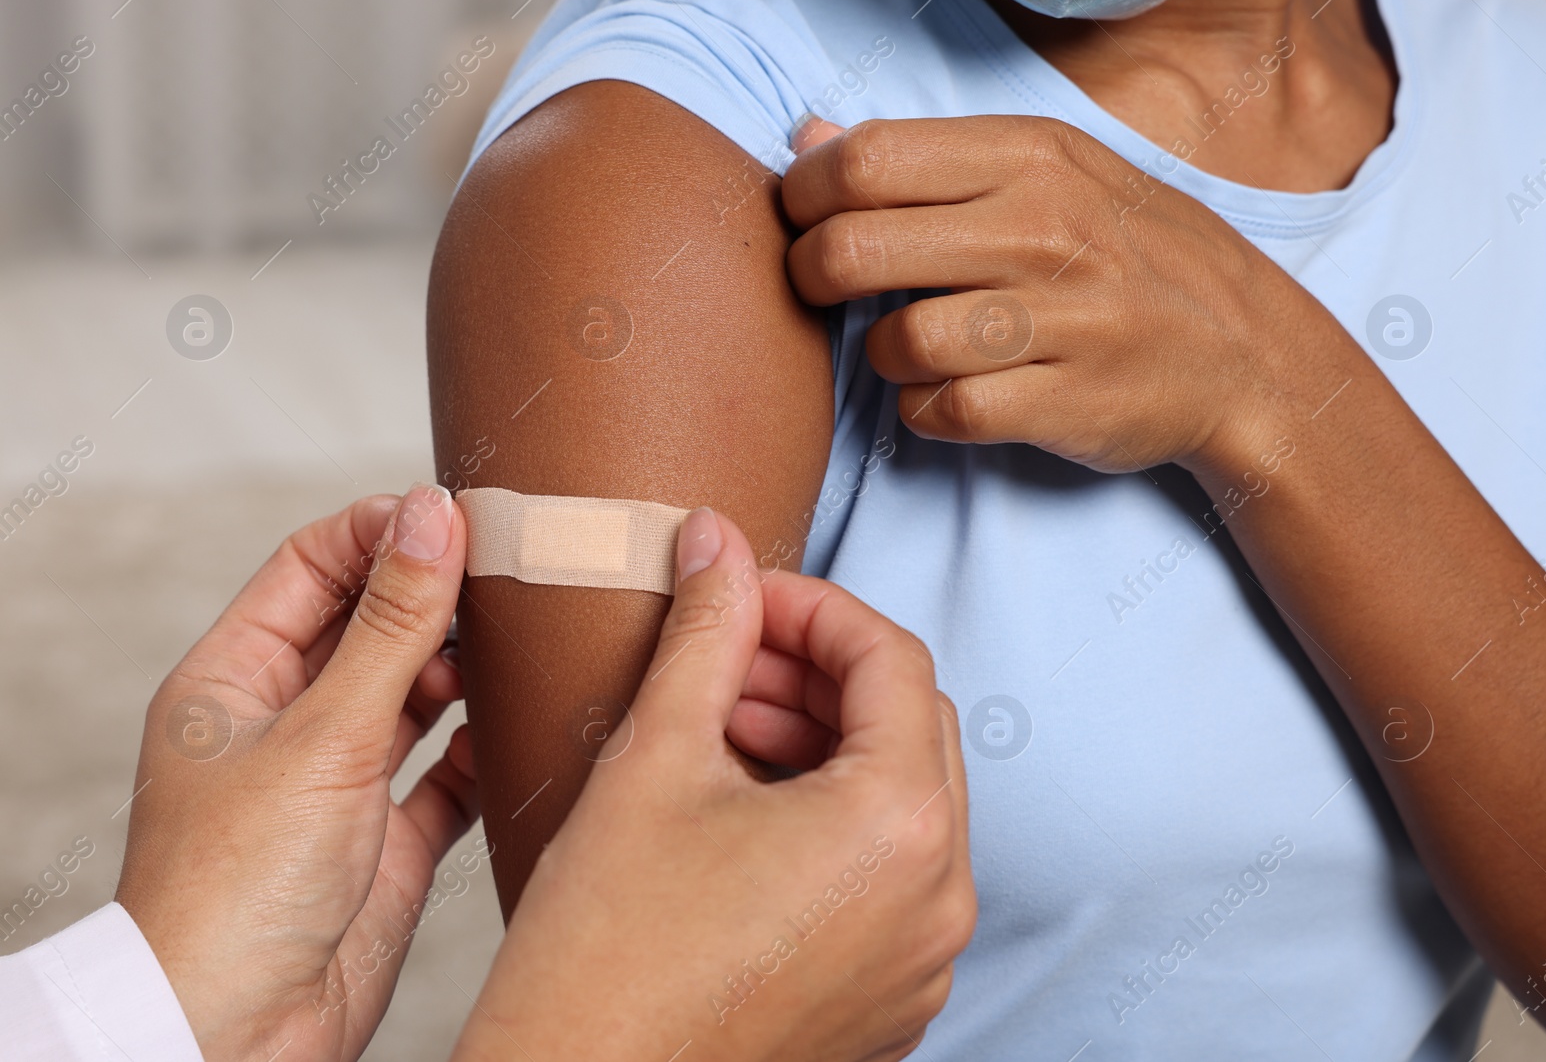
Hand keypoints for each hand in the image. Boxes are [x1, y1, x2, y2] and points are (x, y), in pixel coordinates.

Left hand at [116, 486, 477, 1060]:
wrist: (241, 1034)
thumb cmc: (238, 888)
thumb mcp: (325, 735)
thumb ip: (391, 625)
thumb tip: (432, 517)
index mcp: (235, 680)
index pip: (312, 567)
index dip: (382, 532)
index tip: (458, 516)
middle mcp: (286, 722)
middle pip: (370, 624)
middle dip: (436, 594)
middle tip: (513, 568)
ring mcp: (338, 781)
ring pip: (414, 695)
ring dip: (465, 668)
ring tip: (523, 640)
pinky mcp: (387, 840)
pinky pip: (447, 773)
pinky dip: (483, 748)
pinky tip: (518, 728)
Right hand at [453, 509, 974, 1061]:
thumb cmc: (606, 954)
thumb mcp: (655, 757)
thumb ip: (705, 632)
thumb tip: (717, 547)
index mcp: (899, 827)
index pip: (892, 661)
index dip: (814, 609)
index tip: (747, 596)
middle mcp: (937, 899)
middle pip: (909, 729)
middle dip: (820, 675)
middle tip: (732, 658)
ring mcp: (920, 959)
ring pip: (900, 804)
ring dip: (824, 747)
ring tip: (726, 727)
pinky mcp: (889, 999)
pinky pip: (887, 878)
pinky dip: (832, 824)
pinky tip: (745, 810)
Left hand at [783, 115, 1348, 475]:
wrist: (1247, 351)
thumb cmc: (1127, 252)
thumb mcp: (1049, 171)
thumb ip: (927, 158)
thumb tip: (806, 140)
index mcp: (1031, 155)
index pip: (864, 161)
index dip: (803, 196)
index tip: (802, 220)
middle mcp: (1045, 229)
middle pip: (855, 250)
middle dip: (811, 277)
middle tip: (820, 289)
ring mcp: (1061, 320)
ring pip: (897, 342)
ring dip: (879, 355)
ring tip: (906, 348)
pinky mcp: (1065, 403)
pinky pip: (942, 412)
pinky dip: (923, 412)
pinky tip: (944, 395)